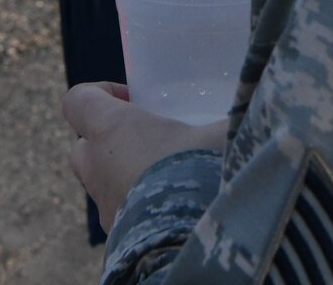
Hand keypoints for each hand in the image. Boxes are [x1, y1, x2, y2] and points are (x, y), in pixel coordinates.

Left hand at [63, 82, 229, 232]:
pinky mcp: (119, 238)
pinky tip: (174, 206)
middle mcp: (98, 168)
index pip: (77, 100)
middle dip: (108, 140)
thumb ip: (234, 114)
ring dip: (124, 176)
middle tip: (149, 138)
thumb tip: (255, 100)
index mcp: (112, 130)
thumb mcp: (224, 131)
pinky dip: (138, 207)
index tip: (132, 98)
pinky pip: (122, 215)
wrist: (195, 240)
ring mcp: (106, 208)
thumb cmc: (203, 171)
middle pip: (82, 147)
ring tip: (166, 174)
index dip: (98, 93)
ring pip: (101, 184)